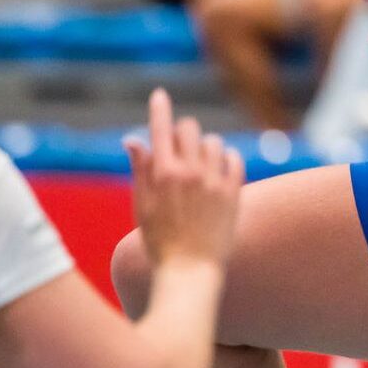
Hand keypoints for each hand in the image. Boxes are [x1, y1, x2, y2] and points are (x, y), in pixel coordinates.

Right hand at [124, 89, 244, 266]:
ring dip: (205, 147)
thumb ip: (140, 169)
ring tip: (200, 164)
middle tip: (180, 147)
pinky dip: (227, 159)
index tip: (160, 95)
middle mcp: (189, 172)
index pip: (161, 128)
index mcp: (163, 173)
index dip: (159, 108)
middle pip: (189, 129)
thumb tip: (133, 139)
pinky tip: (220, 170)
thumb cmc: (160, 242)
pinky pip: (234, 159)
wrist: (190, 272)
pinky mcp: (233, 193)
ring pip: (213, 142)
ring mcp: (214, 181)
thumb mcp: (142, 205)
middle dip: (182, 132)